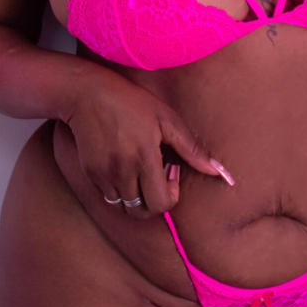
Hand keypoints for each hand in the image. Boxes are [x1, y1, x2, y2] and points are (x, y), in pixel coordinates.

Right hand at [63, 69, 233, 218]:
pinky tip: (125, 167)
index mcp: (144, 158)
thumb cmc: (131, 102)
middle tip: (157, 175)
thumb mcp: (166, 119)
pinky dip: (120, 191)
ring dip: (137, 197)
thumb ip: (192, 149)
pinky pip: (108, 196)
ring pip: (124, 207)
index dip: (170, 195)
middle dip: (155, 201)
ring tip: (140, 171)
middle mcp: (122, 171)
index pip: (160, 204)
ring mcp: (103, 175)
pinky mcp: (89, 174)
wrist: (87, 94)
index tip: (170, 172)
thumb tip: (219, 172)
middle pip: (142, 212)